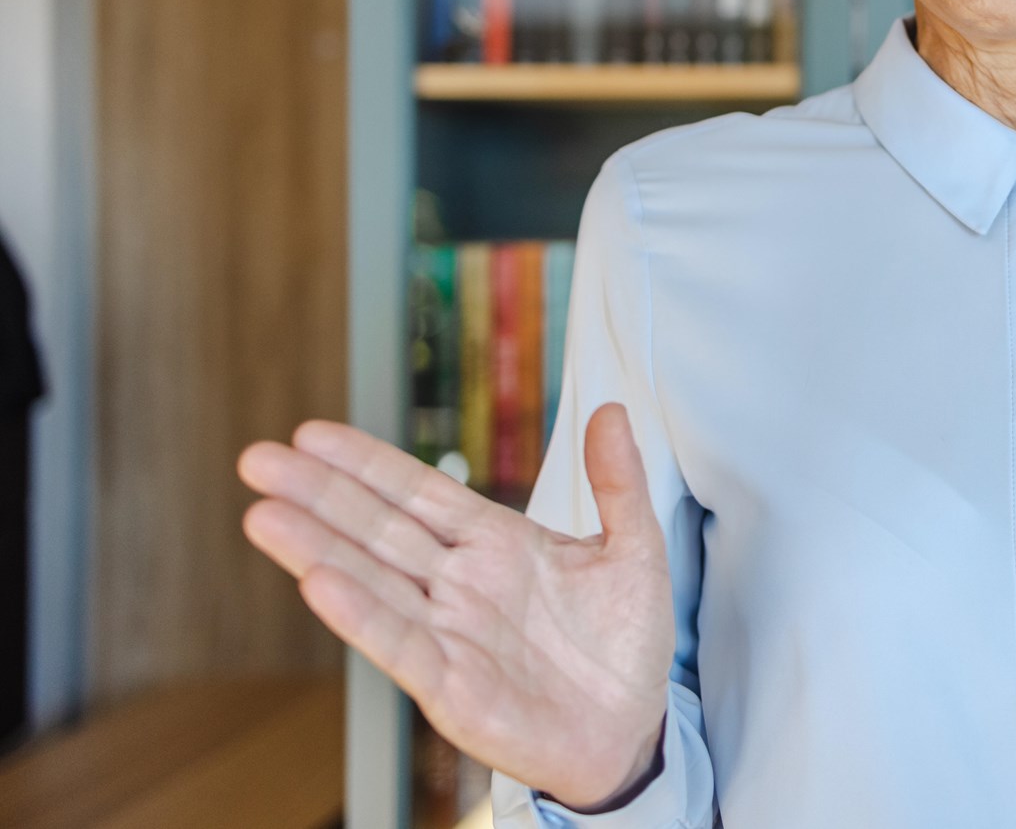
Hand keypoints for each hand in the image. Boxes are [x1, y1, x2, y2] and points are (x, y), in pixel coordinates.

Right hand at [237, 403, 675, 808]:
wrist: (631, 729)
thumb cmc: (624, 643)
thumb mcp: (634, 550)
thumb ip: (619, 482)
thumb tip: (613, 409)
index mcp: (495, 544)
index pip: (420, 492)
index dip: (368, 464)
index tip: (313, 434)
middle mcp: (459, 583)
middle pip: (379, 529)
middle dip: (319, 494)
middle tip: (258, 459)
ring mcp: (448, 633)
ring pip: (373, 581)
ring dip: (317, 548)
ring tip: (263, 514)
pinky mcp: (451, 686)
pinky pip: (399, 644)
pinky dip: (360, 614)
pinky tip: (317, 582)